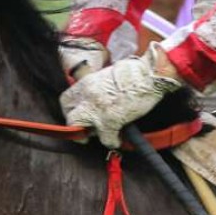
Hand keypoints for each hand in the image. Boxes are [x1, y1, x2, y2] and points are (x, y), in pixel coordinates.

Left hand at [61, 43, 183, 147]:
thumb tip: (96, 98)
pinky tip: (118, 138)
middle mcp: (87, 95)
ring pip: (79, 129)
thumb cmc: (134, 73)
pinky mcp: (110, 120)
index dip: (71, 111)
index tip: (78, 115)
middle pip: (69, 117)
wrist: (149, 75)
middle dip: (76, 126)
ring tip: (102, 134)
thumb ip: (97, 87)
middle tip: (87, 129)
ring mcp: (97, 108)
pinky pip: (105, 139)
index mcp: (87, 82)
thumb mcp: (107, 75)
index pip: (65, 100)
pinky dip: (112, 141)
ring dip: (90, 135)